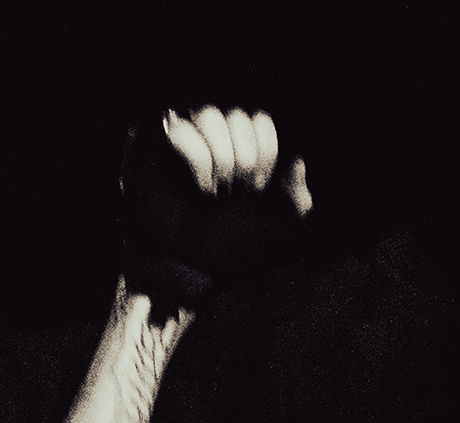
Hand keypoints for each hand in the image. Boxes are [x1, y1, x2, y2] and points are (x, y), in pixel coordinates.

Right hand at [121, 106, 312, 309]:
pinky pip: (182, 131)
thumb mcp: (280, 229)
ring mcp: (190, 139)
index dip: (266, 151)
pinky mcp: (162, 147)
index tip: (260, 189)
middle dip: (245, 160)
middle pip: (237, 115)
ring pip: (209, 115)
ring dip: (221, 159)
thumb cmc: (233, 248)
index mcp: (248, 150)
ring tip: (218, 192)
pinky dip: (197, 163)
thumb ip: (297, 199)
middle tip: (237, 194)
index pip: (260, 120)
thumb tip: (297, 161)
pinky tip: (201, 188)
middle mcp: (219, 139)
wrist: (192, 270)